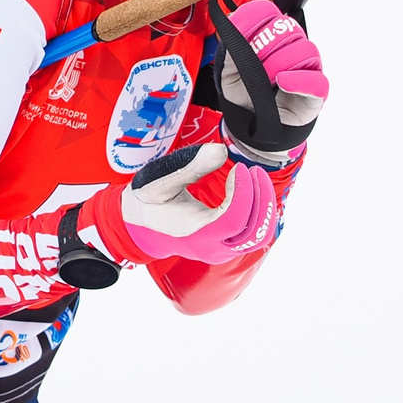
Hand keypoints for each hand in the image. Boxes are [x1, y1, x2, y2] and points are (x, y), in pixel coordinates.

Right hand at [86, 143, 280, 265]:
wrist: (139, 226)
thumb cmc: (148, 202)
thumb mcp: (160, 180)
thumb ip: (189, 166)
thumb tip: (221, 151)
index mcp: (195, 234)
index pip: (235, 219)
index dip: (244, 193)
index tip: (239, 169)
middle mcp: (212, 248)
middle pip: (255, 230)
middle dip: (261, 197)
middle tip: (253, 171)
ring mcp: (221, 251)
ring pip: (259, 235)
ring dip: (263, 205)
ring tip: (254, 178)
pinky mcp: (226, 246)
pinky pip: (253, 233)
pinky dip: (258, 211)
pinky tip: (248, 190)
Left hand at [216, 0, 326, 165]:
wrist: (255, 128)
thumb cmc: (245, 96)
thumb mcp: (228, 75)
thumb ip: (230, 53)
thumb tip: (232, 30)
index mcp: (269, 36)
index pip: (267, 11)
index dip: (253, 17)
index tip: (239, 29)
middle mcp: (291, 46)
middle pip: (286, 28)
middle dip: (264, 45)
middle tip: (251, 65)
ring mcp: (307, 67)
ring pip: (304, 49)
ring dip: (279, 64)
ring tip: (265, 81)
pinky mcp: (317, 91)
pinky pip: (316, 80)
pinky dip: (299, 80)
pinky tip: (283, 83)